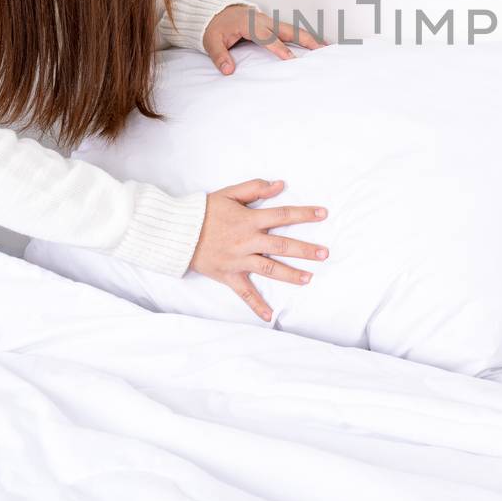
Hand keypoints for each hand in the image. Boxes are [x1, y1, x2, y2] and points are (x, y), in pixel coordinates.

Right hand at [188, 178, 328, 321]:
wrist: (177, 232)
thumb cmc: (204, 210)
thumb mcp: (229, 193)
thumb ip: (255, 188)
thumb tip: (280, 184)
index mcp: (249, 219)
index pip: (282, 215)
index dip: (304, 214)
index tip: (323, 214)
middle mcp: (247, 241)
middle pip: (282, 245)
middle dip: (305, 250)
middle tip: (324, 254)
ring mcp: (238, 260)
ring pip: (269, 269)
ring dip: (290, 275)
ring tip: (309, 278)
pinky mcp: (228, 275)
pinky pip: (244, 293)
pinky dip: (256, 305)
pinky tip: (270, 316)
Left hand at [205, 3, 328, 73]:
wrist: (214, 11)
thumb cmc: (214, 26)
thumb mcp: (211, 41)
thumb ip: (220, 56)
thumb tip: (228, 70)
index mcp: (249, 24)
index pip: (268, 38)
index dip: (280, 49)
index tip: (291, 59)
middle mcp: (262, 21)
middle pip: (288, 30)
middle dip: (305, 40)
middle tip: (320, 50)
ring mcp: (268, 20)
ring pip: (292, 29)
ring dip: (308, 37)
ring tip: (324, 47)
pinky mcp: (270, 23)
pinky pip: (288, 29)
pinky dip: (302, 36)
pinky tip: (312, 43)